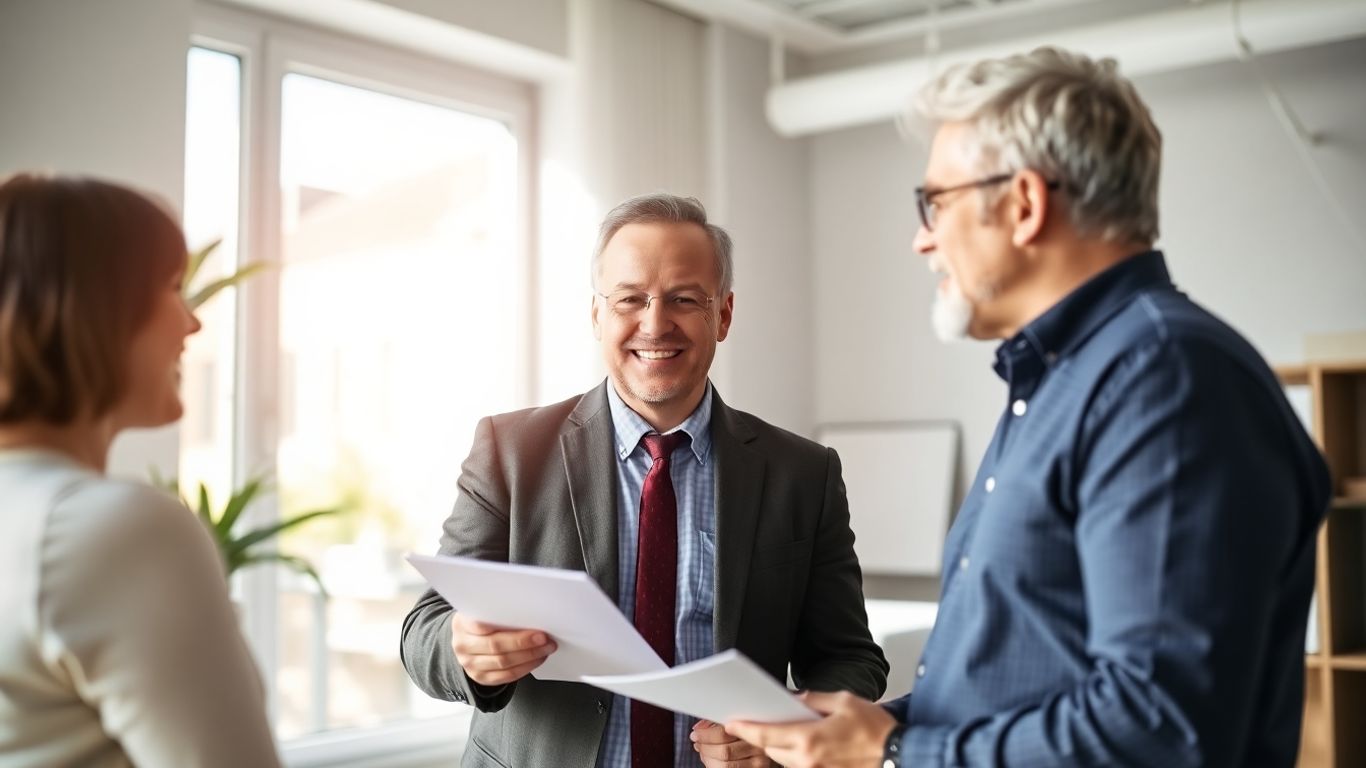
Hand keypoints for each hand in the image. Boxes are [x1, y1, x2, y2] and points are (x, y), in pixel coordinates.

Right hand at [450, 612, 556, 685]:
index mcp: (462, 624)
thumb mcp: (482, 610)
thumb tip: (530, 614)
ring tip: (545, 649)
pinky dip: (525, 668)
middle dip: (525, 643)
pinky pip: (506, 676)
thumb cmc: (480, 622)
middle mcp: (463, 645)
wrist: (467, 640)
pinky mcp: (480, 677)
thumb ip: (498, 611)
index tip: (535, 627)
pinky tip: (536, 659)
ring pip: (503, 663)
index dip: (510, 629)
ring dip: (529, 657)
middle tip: (545, 639)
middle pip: (496, 646)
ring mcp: (470, 664)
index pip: (483, 626)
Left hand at [691, 719, 770, 766]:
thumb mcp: (735, 723)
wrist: (766, 749)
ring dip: (708, 759)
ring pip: (725, 766)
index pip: (724, 733)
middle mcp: (759, 748)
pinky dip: (714, 766)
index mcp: (754, 728)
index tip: (696, 734)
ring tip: (704, 751)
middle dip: (705, 747)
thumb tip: (699, 728)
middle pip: (724, 751)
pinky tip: (712, 760)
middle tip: (697, 742)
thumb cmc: (746, 734)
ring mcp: (758, 764)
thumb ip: (719, 723)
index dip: (705, 735)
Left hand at [724, 691, 894, 767]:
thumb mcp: (843, 701)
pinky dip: (794, 754)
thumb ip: (813, 699)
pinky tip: (799, 742)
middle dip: (759, 736)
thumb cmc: (875, 729)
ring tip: (775, 729)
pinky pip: (799, 766)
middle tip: (749, 721)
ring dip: (778, 745)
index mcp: (809, 739)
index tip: (731, 722)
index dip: (744, 729)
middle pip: (770, 749)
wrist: (898, 755)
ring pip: (783, 760)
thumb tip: (794, 699)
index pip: (765, 735)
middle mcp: (807, 761)